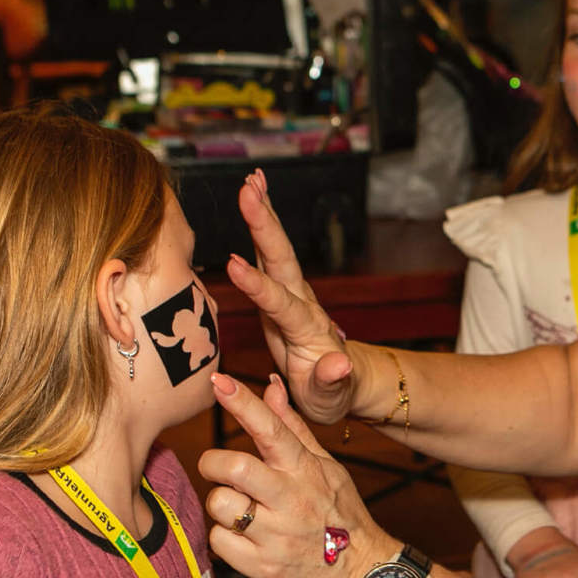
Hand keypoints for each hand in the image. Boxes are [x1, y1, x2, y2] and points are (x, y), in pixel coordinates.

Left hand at [200, 371, 396, 577]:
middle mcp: (291, 499)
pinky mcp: (262, 567)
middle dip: (213, 462)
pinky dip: (224, 538)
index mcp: (305, 470)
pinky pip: (219, 542)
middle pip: (234, 468)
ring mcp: (276, 535)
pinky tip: (244, 539)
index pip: (271, 428)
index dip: (242, 403)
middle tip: (217, 468)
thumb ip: (292, 426)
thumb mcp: (325, 466)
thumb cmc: (339, 514)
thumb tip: (270, 383)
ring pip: (220, 504)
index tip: (219, 381)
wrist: (360, 574)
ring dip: (220, 504)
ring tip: (239, 509)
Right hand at [229, 169, 357, 424]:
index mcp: (307, 329)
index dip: (258, 286)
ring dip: (265, 213)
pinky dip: (261, 225)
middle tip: (250, 188)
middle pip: (281, 259)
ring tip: (253, 179)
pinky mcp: (280, 293)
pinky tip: (254, 199)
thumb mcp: (331, 399)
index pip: (281, 304)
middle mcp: (301, 303)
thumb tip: (339, 365)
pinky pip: (268, 255)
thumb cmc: (334, 396)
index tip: (232, 263)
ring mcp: (291, 294)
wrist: (345, 384)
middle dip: (264, 224)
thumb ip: (330, 382)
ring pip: (275, 249)